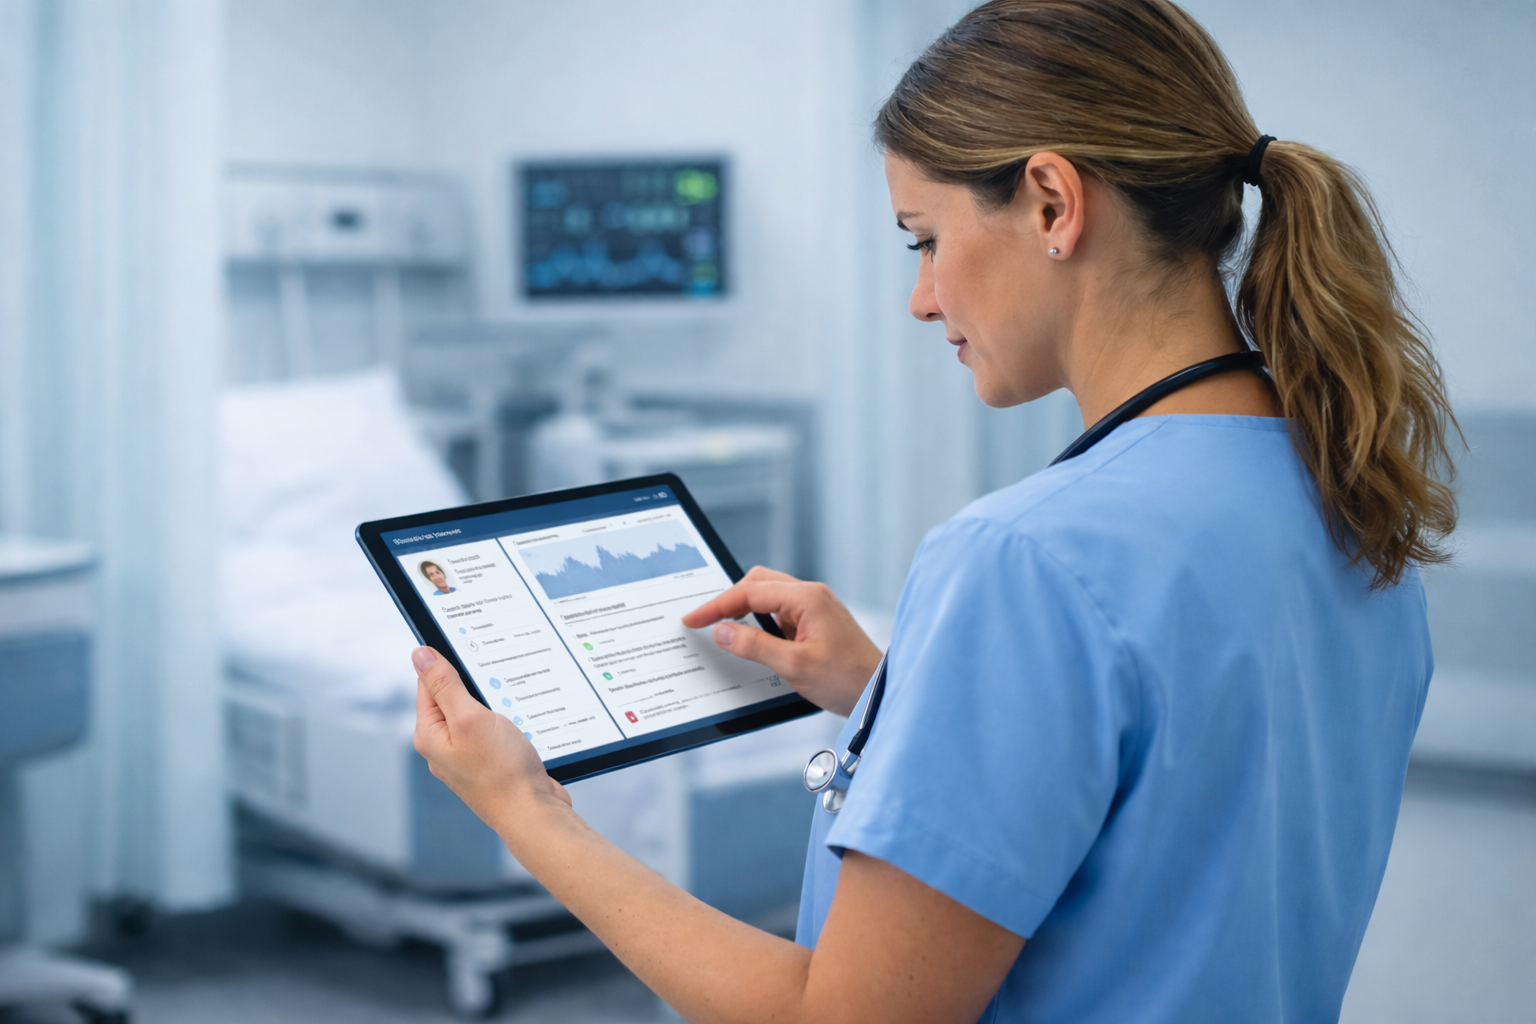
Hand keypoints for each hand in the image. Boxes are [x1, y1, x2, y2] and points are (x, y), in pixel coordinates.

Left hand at [412, 646, 570, 837]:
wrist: (533, 813)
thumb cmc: (501, 770)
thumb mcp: (470, 717)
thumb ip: (444, 684)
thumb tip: (420, 654)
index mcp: (430, 735)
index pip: (428, 685)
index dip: (447, 664)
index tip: (470, 650)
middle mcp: (444, 747)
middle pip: (452, 698)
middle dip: (474, 685)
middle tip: (496, 678)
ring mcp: (467, 757)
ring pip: (477, 715)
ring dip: (494, 705)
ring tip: (512, 704)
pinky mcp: (490, 764)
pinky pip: (494, 732)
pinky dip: (507, 722)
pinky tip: (522, 723)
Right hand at [682, 567, 882, 716]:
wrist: (879, 693)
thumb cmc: (847, 679)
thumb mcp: (794, 665)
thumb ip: (754, 645)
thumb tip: (722, 631)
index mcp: (807, 598)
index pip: (749, 592)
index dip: (716, 606)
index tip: (692, 618)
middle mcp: (811, 596)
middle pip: (758, 584)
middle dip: (729, 600)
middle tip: (705, 621)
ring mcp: (815, 608)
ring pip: (768, 597)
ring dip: (745, 610)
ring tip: (723, 629)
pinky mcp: (816, 623)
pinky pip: (780, 614)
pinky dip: (760, 623)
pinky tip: (751, 641)